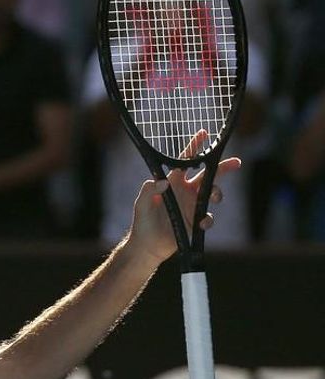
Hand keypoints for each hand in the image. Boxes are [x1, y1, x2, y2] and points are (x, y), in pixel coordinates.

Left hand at [126, 129, 240, 263]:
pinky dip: (208, 219)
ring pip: (213, 194)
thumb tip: (163, 181)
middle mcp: (185, 192)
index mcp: (173, 183)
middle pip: (208, 175)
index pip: (185, 162)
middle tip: (236, 162)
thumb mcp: (141, 203)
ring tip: (215, 197)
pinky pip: (208, 217)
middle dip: (223, 167)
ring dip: (217, 193)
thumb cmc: (142, 222)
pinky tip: (202, 223)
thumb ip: (149, 189)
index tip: (204, 133)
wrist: (147, 245)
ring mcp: (192, 206)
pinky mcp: (196, 222)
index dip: (194, 147)